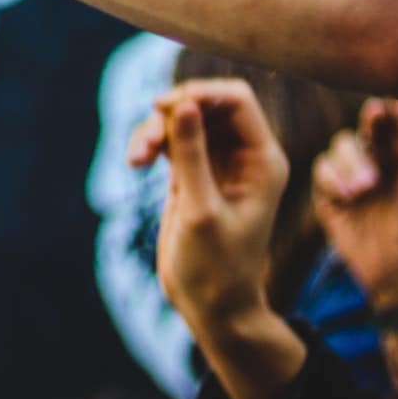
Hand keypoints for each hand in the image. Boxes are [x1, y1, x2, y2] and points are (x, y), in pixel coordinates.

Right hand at [129, 79, 287, 332]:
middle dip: (171, 114)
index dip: (201, 94)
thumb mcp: (200, 210)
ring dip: (154, 130)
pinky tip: (135, 162)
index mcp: (262, 160)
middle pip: (204, 104)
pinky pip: (169, 139)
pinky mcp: (192, 173)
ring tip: (135, 159)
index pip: (237, 101)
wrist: (210, 304)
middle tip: (145, 143)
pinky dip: (149, 144)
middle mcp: (243, 155)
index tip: (164, 107)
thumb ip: (191, 154)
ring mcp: (217, 162)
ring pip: (182, 120)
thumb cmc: (216, 266)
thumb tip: (183, 103)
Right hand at [312, 100, 397, 306]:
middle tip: (371, 172)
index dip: (377, 116)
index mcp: (395, 157)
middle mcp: (369, 164)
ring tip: (363, 190)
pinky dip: (331, 180)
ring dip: (346, 166)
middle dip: (358, 151)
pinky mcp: (328, 198)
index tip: (377, 111)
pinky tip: (346, 196)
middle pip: (351, 138)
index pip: (381, 125)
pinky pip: (320, 175)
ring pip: (333, 154)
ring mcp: (346, 181)